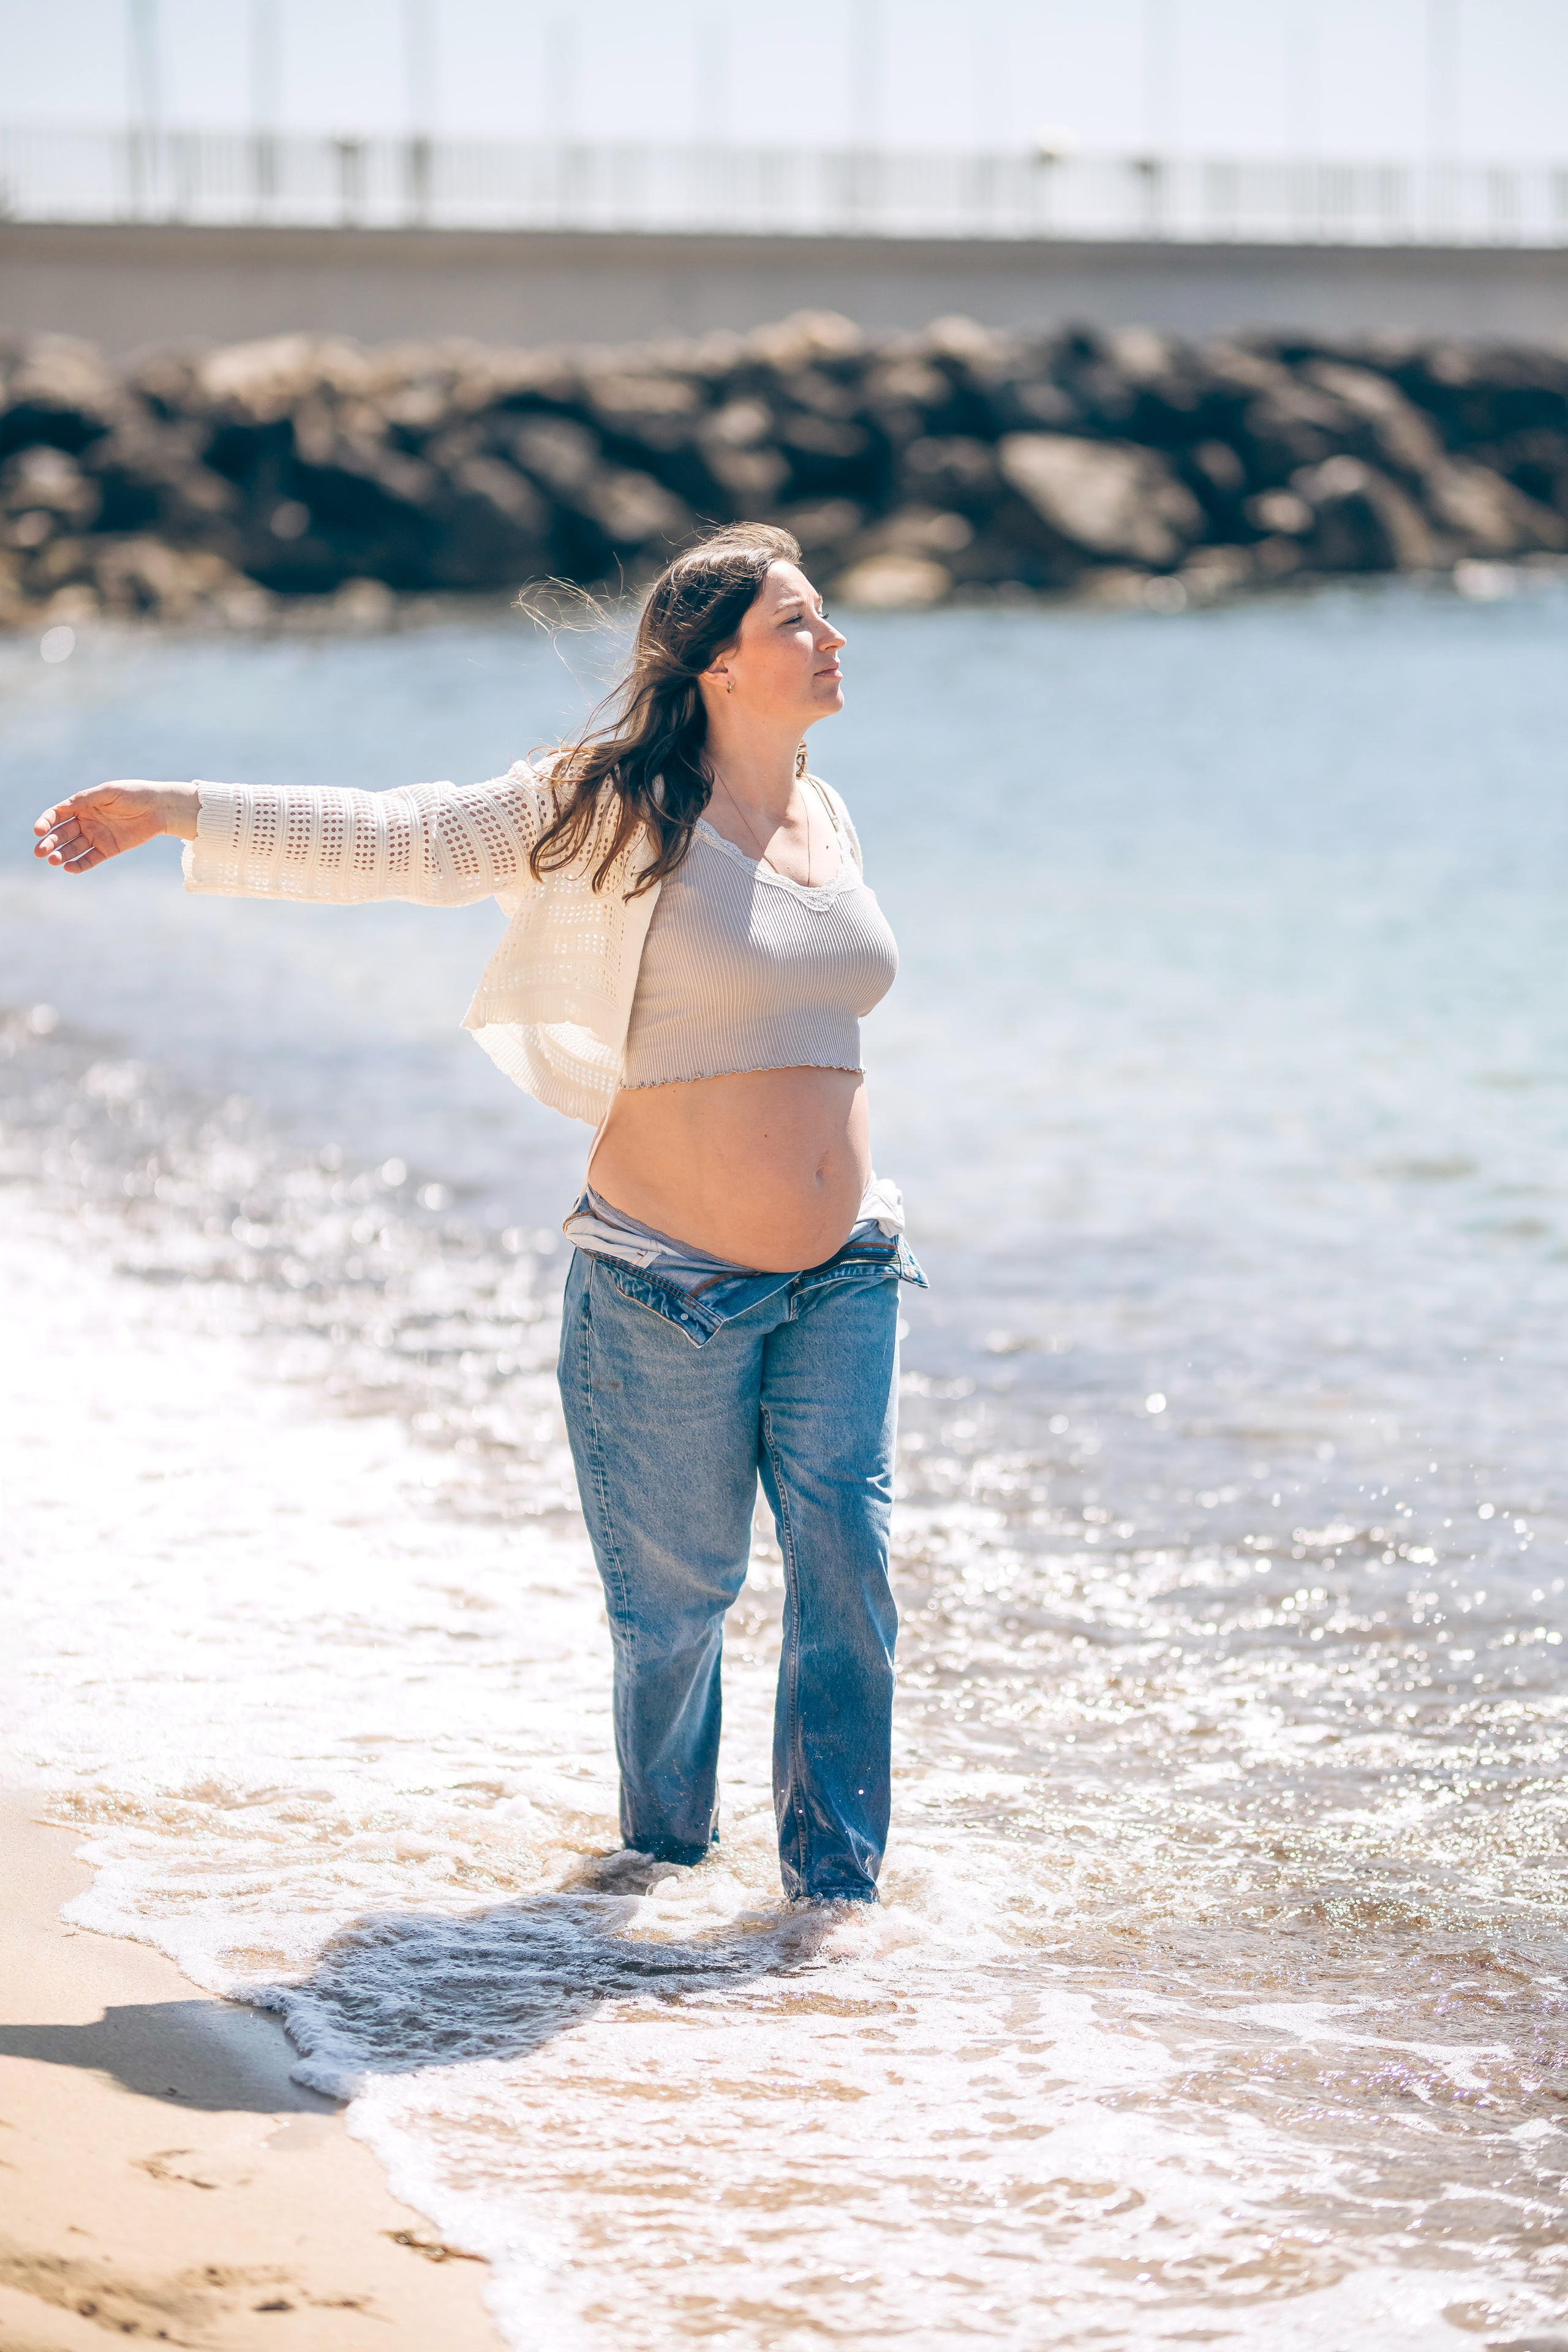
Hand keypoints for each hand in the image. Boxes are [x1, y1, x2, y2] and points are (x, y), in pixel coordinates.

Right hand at [33, 781, 197, 873]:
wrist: (159, 808)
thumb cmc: (134, 794)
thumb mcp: (109, 792)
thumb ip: (86, 798)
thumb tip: (65, 806)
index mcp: (82, 805)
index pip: (57, 815)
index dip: (45, 822)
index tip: (38, 830)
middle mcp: (85, 822)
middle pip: (62, 834)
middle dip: (49, 842)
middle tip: (40, 851)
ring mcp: (96, 836)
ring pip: (73, 848)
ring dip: (61, 855)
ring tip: (53, 861)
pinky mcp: (108, 849)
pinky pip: (90, 859)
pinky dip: (79, 865)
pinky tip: (68, 868)